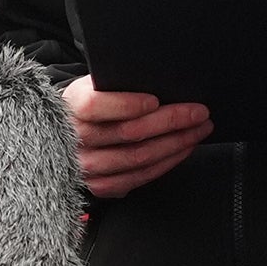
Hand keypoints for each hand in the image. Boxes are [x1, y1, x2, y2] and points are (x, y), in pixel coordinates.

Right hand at [61, 75, 211, 197]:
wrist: (67, 132)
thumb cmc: (92, 103)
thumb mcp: (95, 84)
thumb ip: (117, 83)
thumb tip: (159, 80)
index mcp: (71, 106)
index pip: (95, 106)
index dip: (126, 104)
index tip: (155, 100)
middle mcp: (76, 139)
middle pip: (128, 133)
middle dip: (170, 121)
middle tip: (199, 112)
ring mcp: (88, 166)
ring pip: (139, 157)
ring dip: (176, 143)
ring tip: (198, 129)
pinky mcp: (100, 185)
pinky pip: (140, 177)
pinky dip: (167, 162)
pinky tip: (183, 148)